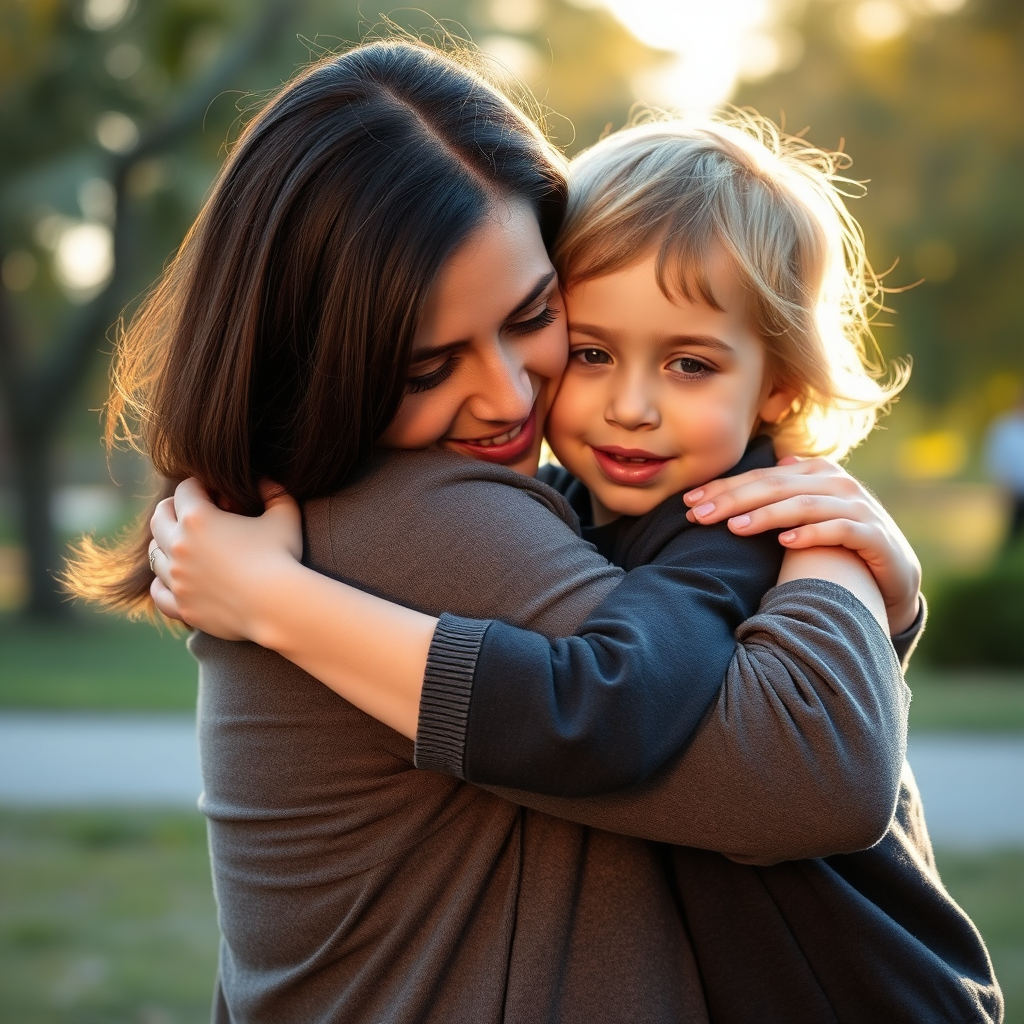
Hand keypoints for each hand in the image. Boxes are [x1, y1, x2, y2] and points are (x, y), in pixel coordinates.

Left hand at [148, 478, 302, 640]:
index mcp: (198, 519)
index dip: (199, 485)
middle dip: (174, 509)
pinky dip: (163, 582)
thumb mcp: (285, 515)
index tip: (212, 490)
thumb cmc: (282, 557)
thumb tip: (265, 480)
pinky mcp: (182, 605)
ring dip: (165, 544)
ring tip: (184, 545)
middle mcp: (178, 546)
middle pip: (159, 517)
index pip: (185, 489)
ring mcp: (176, 578)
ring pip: (154, 554)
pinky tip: (176, 579)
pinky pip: (159, 591)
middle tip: (192, 512)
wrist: (278, 606)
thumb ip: (275, 492)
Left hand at [683, 456, 921, 634]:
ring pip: (804, 504)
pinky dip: (812, 533)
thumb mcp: (805, 515)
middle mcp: (838, 484)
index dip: (723, 488)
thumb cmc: (836, 545)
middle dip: (733, 499)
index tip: (688, 503)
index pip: (760, 477)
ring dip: (767, 515)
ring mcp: (859, 508)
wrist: (891, 577)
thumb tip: (757, 472)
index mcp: (816, 472)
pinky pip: (840, 530)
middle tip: (698, 515)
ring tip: (734, 527)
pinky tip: (785, 542)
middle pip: (776, 486)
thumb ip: (780, 494)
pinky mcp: (875, 536)